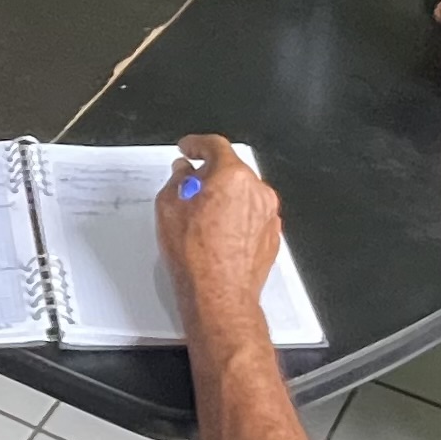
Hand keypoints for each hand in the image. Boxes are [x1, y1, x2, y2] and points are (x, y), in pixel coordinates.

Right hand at [154, 134, 285, 344]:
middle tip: (190, 186)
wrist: (220, 295)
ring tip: (201, 216)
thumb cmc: (196, 256)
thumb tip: (184, 173)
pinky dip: (236, 217)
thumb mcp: (169, 208)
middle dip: (210, 174)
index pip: (215, 146)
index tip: (188, 148)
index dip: (197, 144)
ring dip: (225, 197)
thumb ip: (178, 180)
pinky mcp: (271, 235)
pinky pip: (252, 215)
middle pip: (232, 169)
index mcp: (232, 176)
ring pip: (243, 193)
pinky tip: (218, 234)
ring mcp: (268, 214)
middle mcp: (257, 191)